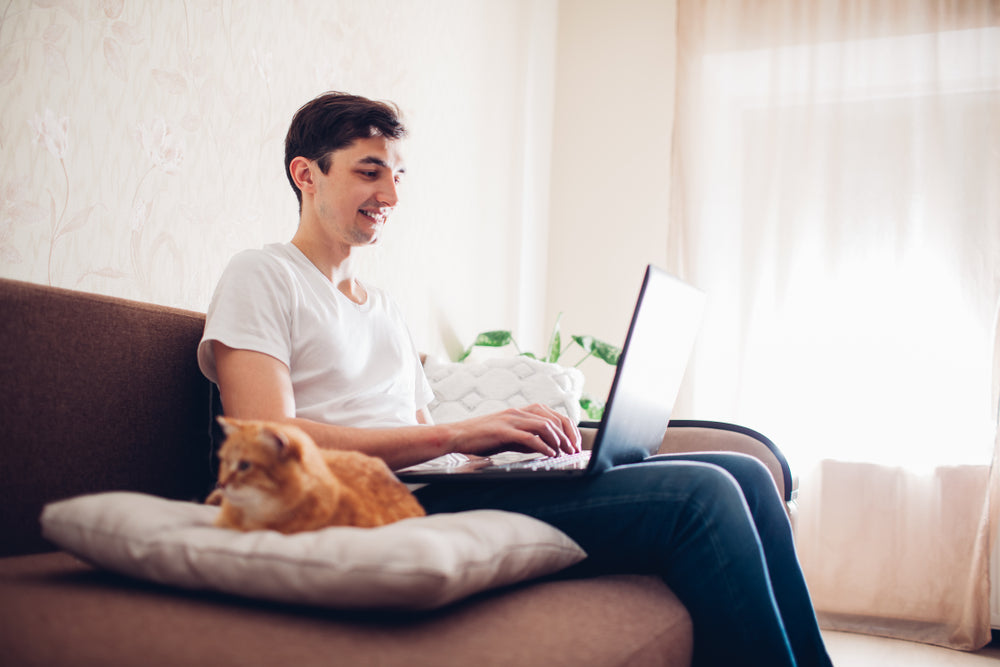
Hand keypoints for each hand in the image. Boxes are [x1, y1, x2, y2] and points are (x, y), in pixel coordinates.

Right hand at [444, 404, 581, 457]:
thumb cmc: (483, 437)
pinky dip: (543, 446)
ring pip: (544, 425)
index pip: (554, 415)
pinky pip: (529, 437)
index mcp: (521, 411)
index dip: (568, 429)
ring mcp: (511, 420)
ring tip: (564, 453)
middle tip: (574, 450)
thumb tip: (547, 448)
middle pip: (553, 419)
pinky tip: (549, 454)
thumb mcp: (510, 437)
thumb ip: (528, 440)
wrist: (457, 435)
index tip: (575, 444)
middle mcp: (518, 412)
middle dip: (568, 435)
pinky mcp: (503, 431)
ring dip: (558, 441)